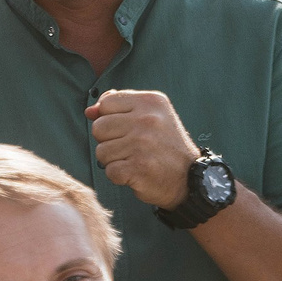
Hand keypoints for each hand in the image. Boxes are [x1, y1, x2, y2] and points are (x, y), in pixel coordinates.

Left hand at [86, 89, 198, 211]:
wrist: (191, 178)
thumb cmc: (164, 146)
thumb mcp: (150, 116)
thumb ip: (118, 107)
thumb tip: (89, 111)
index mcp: (150, 101)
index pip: (105, 103)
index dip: (111, 119)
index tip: (131, 129)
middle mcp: (148, 119)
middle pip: (99, 128)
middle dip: (110, 141)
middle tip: (134, 148)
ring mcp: (143, 143)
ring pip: (101, 151)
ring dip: (114, 160)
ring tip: (137, 160)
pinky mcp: (139, 167)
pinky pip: (109, 171)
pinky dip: (120, 176)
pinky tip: (138, 173)